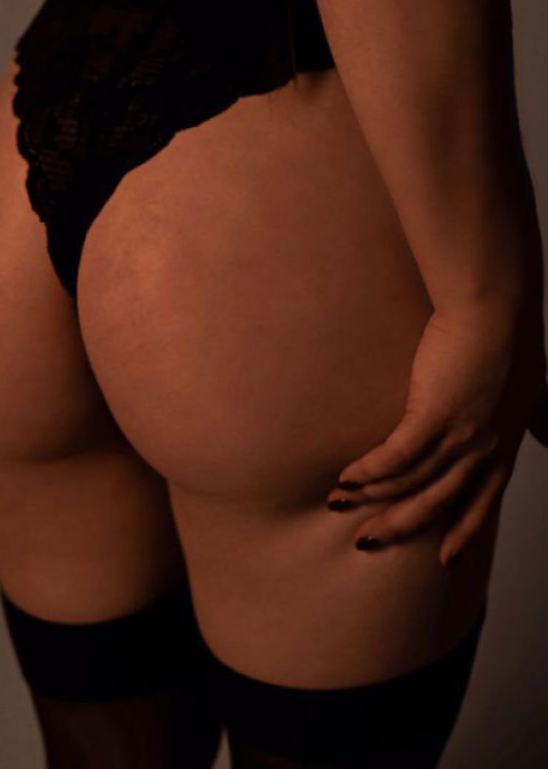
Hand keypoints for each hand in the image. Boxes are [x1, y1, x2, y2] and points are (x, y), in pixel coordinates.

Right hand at [326, 302, 547, 566]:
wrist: (496, 307)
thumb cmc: (513, 338)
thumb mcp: (534, 388)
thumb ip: (537, 417)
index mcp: (503, 447)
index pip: (483, 505)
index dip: (462, 535)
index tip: (444, 562)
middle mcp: (483, 451)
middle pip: (438, 505)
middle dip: (399, 526)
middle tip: (368, 541)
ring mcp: (459, 436)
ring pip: (411, 485)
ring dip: (372, 498)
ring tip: (341, 503)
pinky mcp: (432, 416)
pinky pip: (394, 458)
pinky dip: (368, 472)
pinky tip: (346, 477)